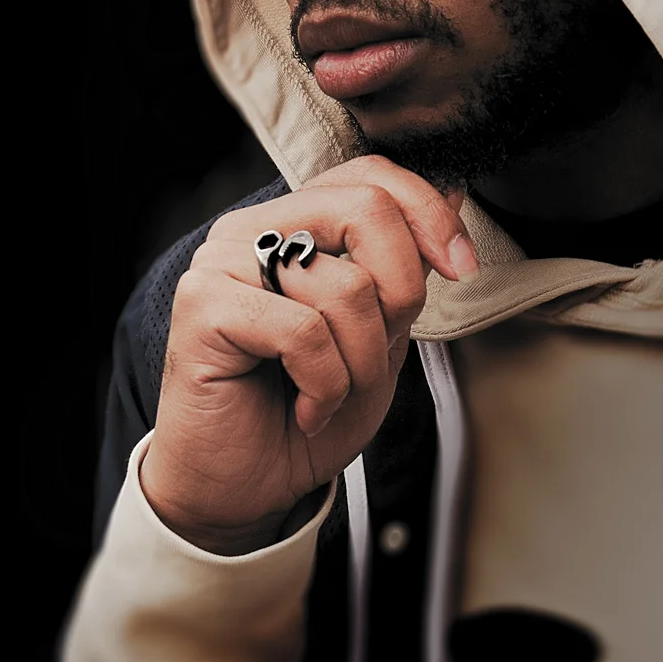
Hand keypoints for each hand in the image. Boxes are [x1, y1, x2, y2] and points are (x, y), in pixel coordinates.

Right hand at [140, 156, 475, 554]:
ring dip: (362, 360)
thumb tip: (454, 191)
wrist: (240, 487)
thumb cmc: (302, 411)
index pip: (368, 174)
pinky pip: (304, 332)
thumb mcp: (378, 335)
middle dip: (401, 291)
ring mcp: (220, 262)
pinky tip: (306, 407)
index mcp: (290, 224)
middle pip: (363, 209)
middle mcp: (251, 229)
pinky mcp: (202, 306)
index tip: (460, 267)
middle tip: (384, 348)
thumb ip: (404, 267)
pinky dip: (325, 384)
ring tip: (332, 392)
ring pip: (344, 285)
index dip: (427, 211)